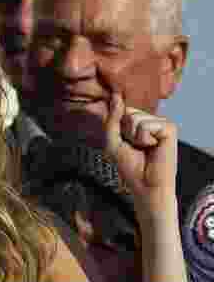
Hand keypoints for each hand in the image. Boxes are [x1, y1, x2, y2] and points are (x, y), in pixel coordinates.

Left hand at [104, 91, 177, 209]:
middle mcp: (151, 120)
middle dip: (125, 132)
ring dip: (134, 137)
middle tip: (136, 147)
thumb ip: (112, 119)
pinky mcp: (170, 128)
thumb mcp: (112, 141)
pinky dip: (144, 139)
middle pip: (127, 112)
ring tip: (145, 148)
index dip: (117, 124)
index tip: (124, 141)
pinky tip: (154, 148)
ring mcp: (161, 123)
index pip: (122, 109)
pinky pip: (145, 125)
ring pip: (135, 118)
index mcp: (139, 122)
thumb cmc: (130, 166)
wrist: (146, 185)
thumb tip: (116, 97)